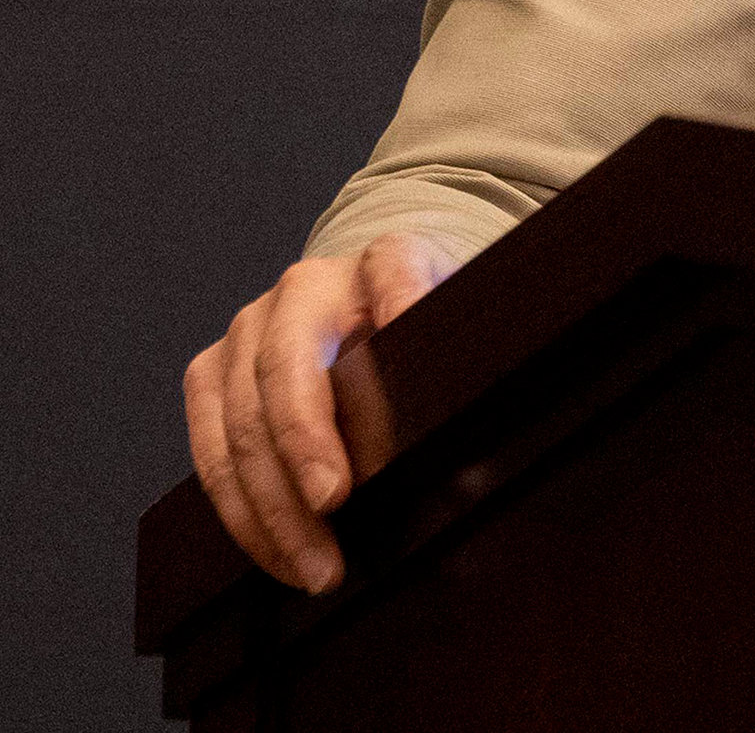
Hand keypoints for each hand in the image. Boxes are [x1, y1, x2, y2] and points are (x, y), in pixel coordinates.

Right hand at [182, 233, 458, 591]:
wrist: (370, 307)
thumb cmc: (426, 335)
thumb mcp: (460, 330)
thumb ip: (467, 360)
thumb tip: (472, 435)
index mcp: (382, 259)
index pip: (394, 272)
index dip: (399, 308)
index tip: (401, 357)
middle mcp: (306, 287)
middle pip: (288, 367)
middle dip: (306, 444)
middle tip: (334, 505)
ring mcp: (249, 327)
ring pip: (241, 422)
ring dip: (273, 504)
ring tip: (316, 566)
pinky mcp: (212, 372)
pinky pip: (211, 452)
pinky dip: (244, 513)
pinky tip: (279, 555)